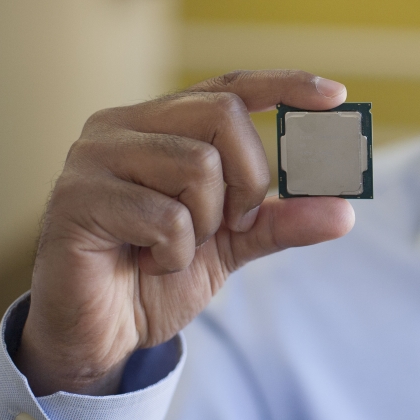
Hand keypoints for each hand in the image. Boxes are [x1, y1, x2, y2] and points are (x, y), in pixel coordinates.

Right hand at [16, 70, 354, 396]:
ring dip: (206, 223)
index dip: (284, 85)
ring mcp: (95, 156)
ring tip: (176, 247)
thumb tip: (343, 211)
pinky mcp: (76, 197)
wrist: (101, 334)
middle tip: (233, 223)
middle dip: (250, 179)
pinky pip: (164, 215)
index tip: (335, 97)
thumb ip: (281, 221)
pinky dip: (175, 252)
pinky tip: (150, 263)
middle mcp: (124, 125)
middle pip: (224, 117)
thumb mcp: (234, 244)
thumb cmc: (158, 274)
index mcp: (162, 124)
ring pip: (197, 164)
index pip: (230, 87)